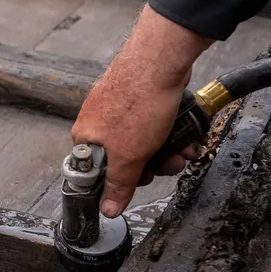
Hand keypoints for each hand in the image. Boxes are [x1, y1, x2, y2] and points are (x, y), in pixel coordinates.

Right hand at [72, 5, 211, 217]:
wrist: (159, 61)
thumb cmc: (137, 103)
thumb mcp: (129, 156)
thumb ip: (118, 185)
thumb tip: (107, 210)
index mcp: (85, 138)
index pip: (98, 173)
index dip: (122, 182)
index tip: (141, 181)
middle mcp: (97, 123)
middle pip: (124, 159)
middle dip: (153, 165)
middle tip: (168, 164)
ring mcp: (118, 109)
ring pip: (143, 143)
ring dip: (167, 151)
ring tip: (183, 148)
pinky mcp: (137, 99)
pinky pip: (152, 125)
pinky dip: (170, 133)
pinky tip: (185, 135)